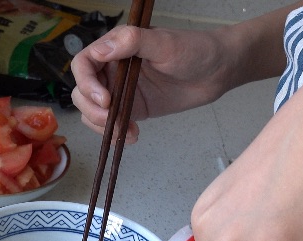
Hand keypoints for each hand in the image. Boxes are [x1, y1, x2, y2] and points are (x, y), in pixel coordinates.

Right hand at [70, 25, 233, 141]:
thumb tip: (101, 50)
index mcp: (116, 47)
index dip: (87, 83)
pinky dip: (115, 133)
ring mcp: (121, 91)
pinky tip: (132, 136)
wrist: (219, 71)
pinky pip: (112, 124)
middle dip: (93, 110)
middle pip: (83, 91)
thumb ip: (133, 42)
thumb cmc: (196, 50)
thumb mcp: (165, 43)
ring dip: (102, 125)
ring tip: (124, 131)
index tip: (105, 99)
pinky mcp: (133, 108)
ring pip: (93, 111)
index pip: (84, 64)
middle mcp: (114, 69)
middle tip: (113, 120)